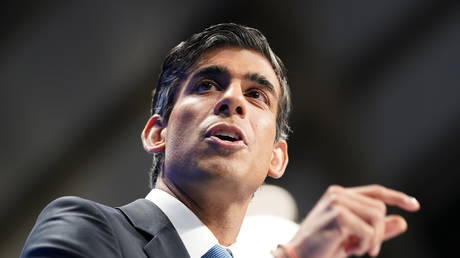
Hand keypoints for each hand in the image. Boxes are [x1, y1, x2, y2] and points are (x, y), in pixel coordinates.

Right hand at [280, 184, 419, 257]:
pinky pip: (369, 231)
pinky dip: (365, 245)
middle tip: (367, 249)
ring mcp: (337, 202)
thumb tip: (402, 222)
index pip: (374, 191)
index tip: (414, 205)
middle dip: (379, 231)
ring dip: (373, 239)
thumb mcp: (354, 237)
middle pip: (379, 208)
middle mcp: (337, 193)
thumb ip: (377, 229)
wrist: (298, 255)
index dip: (396, 197)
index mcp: (339, 195)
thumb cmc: (322, 247)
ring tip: (357, 248)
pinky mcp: (338, 215)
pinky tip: (350, 249)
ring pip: (377, 217)